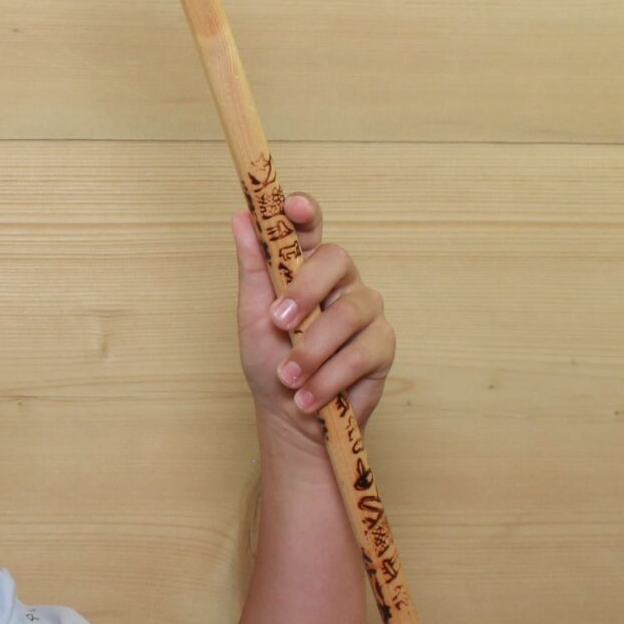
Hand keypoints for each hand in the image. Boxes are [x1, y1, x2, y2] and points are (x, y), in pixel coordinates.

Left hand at [230, 192, 394, 446]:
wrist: (289, 417)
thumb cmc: (269, 362)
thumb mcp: (252, 316)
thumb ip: (252, 267)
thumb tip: (242, 218)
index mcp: (305, 265)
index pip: (311, 226)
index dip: (305, 211)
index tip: (291, 206)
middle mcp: (339, 281)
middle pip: (337, 259)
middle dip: (305, 291)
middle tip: (279, 322)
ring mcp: (364, 310)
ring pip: (349, 311)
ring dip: (312, 349)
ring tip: (289, 377)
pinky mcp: (382, 344)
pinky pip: (362, 351)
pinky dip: (330, 376)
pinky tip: (309, 394)